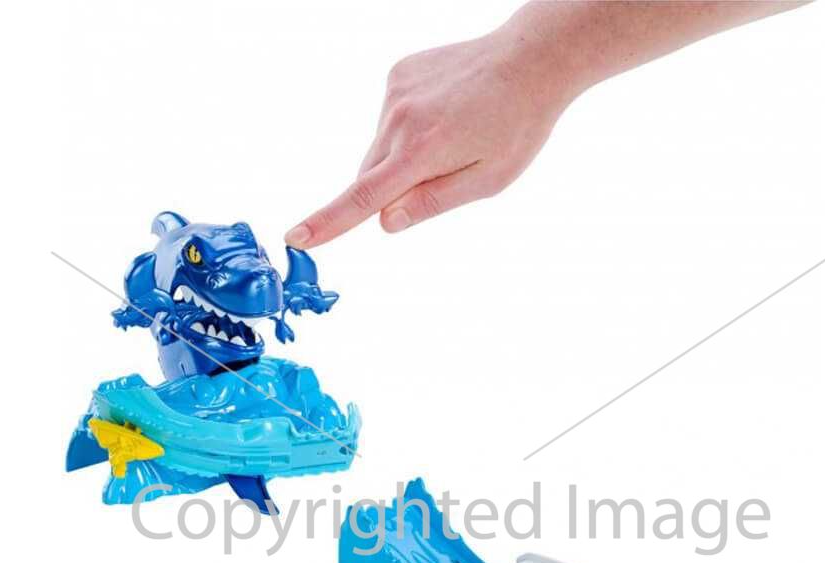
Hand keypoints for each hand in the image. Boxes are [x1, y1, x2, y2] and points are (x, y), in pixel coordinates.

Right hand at [284, 22, 573, 247]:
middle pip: (369, 176)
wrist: (529, 61)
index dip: (327, 223)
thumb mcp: (486, 182)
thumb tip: (386, 222)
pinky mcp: (398, 74)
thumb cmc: (516, 128)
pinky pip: (388, 120)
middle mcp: (399, 118)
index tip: (295, 237)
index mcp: (421, 151)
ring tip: (449, 138)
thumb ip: (432, 203)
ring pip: (378, 149)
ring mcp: (396, 92)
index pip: (363, 198)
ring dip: (400, 158)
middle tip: (438, 177)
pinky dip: (405, 129)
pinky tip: (443, 115)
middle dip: (387, 191)